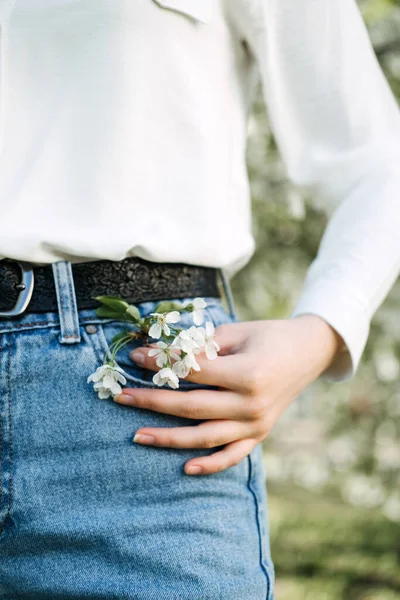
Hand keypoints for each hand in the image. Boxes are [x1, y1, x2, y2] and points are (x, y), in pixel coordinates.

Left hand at [114, 315, 343, 475]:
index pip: (193, 372)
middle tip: (122, 397)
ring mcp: (256, 425)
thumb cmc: (268, 336)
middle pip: (192, 407)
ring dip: (169, 438)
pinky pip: (232, 456)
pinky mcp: (259, 435)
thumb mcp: (236, 332)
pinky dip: (210, 465)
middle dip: (153, 402)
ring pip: (205, 437)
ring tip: (136, 435)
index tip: (135, 357)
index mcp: (247, 374)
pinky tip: (185, 468)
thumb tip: (161, 355)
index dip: (162, 364)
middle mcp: (251, 405)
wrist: (307, 353)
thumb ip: (201, 347)